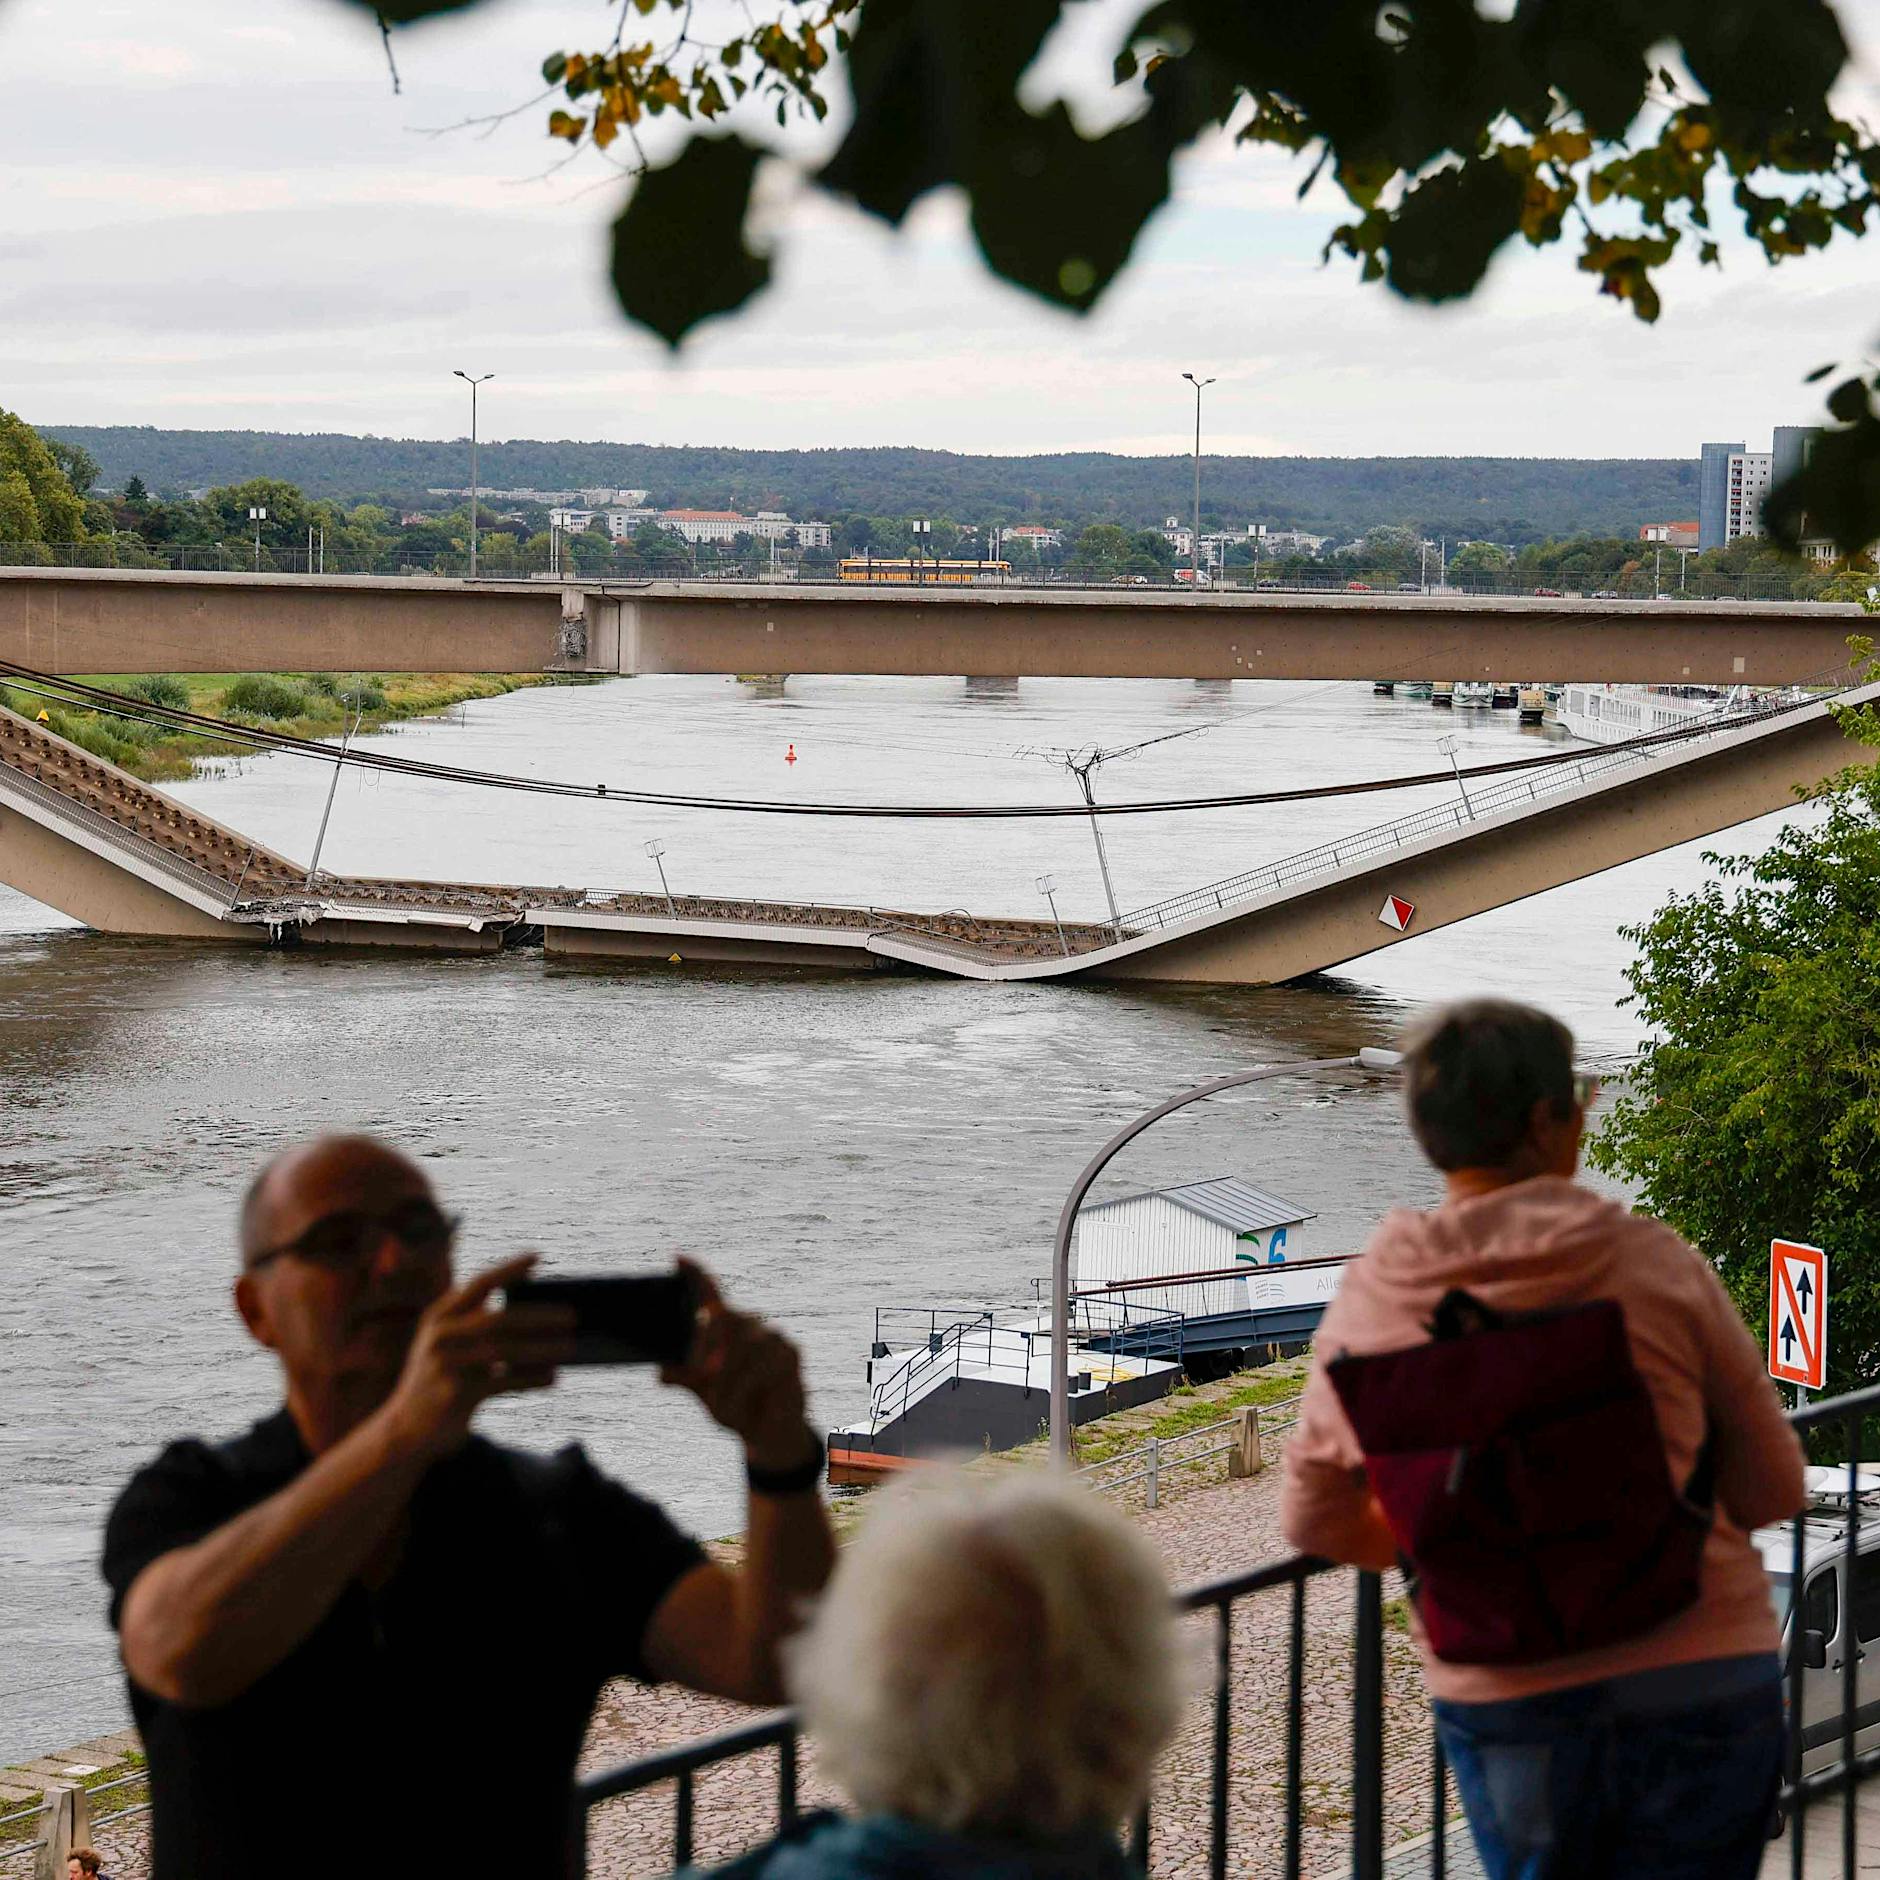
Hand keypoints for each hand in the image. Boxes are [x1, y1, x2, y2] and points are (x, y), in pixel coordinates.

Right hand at [378, 1254, 576, 1462]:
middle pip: (498, 1319)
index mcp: (439, 1316)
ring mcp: (446, 1365)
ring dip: (542, 1348)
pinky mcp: (455, 1394)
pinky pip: (503, 1382)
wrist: (404, 1429)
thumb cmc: (439, 1379)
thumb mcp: (447, 1344)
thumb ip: (476, 1321)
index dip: (509, 1269)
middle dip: (539, 1316)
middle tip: (573, 1316)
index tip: (538, 1257)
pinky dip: (531, 1378)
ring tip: (571, 1346)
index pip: (478, 1284)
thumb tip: (536, 1309)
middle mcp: (440, 1336)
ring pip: (505, 1351)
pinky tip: (552, 1376)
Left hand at [660, 1259, 815, 1471]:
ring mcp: (771, 1335)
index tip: (677, 1257)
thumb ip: (684, 1378)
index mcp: (722, 1328)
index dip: (695, 1274)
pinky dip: (746, 1388)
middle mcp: (746, 1323)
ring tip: (720, 1406)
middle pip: (724, 1316)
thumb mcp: (702, 1392)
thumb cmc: (732, 1404)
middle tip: (698, 1372)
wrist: (766, 1433)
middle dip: (706, 1344)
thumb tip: (662, 1373)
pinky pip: (764, 1365)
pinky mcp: (790, 1352)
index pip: (710, 1292)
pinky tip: (744, 1404)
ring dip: (727, 1380)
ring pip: (743, 1346)